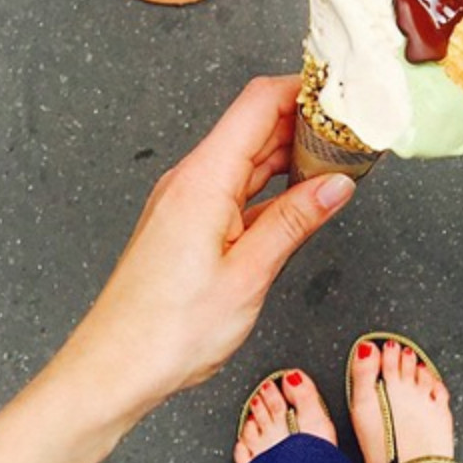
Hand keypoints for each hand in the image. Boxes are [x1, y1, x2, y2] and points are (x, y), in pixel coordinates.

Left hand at [62, 75, 354, 414]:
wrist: (110, 373)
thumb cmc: (165, 332)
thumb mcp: (248, 275)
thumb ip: (296, 222)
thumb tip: (336, 185)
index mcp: (203, 179)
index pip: (258, 103)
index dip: (301, 89)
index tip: (340, 93)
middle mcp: (191, 180)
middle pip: (255, 124)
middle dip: (305, 121)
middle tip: (352, 130)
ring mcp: (187, 200)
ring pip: (247, 156)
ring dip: (290, 153)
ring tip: (336, 160)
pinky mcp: (187, 222)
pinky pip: (236, 186)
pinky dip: (271, 184)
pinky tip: (299, 198)